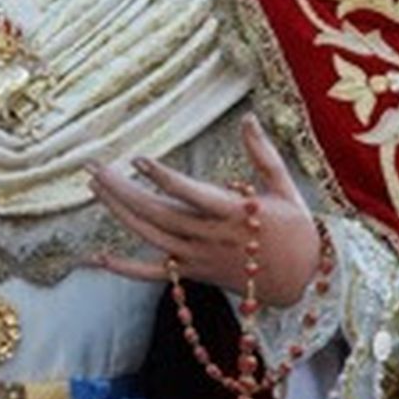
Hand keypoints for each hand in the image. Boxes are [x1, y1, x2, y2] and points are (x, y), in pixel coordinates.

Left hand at [88, 115, 320, 303]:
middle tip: (95, 167)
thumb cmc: (296, 229)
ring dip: (120, 213)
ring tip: (95, 187)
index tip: (138, 159)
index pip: (192, 195)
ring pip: (152, 237)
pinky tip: (99, 257)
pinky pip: (155, 274)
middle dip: (124, 190)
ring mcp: (200, 259)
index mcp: (235, 213)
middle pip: (160, 214)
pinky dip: (126, 269)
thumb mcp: (285, 186)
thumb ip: (263, 153)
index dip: (164, 178)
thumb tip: (248, 118)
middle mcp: (213, 237)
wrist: (303, 281)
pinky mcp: (195, 275)